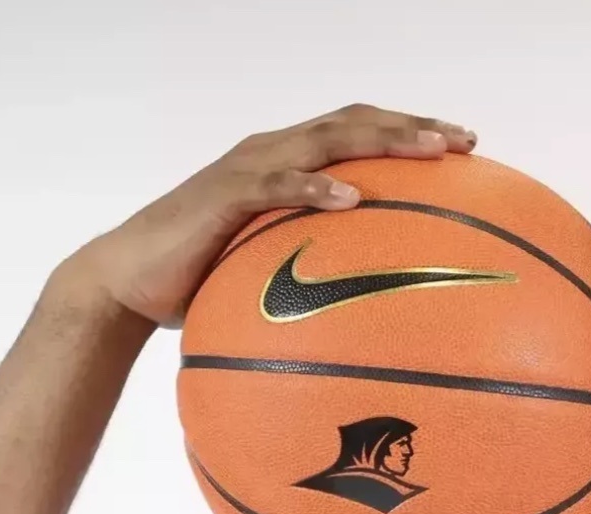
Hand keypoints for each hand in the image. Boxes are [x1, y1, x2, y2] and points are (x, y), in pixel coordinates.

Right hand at [50, 103, 477, 327]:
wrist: (125, 284)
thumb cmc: (199, 282)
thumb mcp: (268, 274)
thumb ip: (313, 273)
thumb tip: (371, 315)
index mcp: (285, 162)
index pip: (356, 131)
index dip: (408, 130)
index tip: (463, 146)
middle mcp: (271, 152)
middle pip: (354, 121)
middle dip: (412, 126)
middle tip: (465, 140)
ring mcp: (248, 169)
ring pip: (325, 139)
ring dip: (382, 140)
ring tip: (430, 151)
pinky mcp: (222, 194)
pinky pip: (276, 184)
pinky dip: (315, 187)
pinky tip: (353, 200)